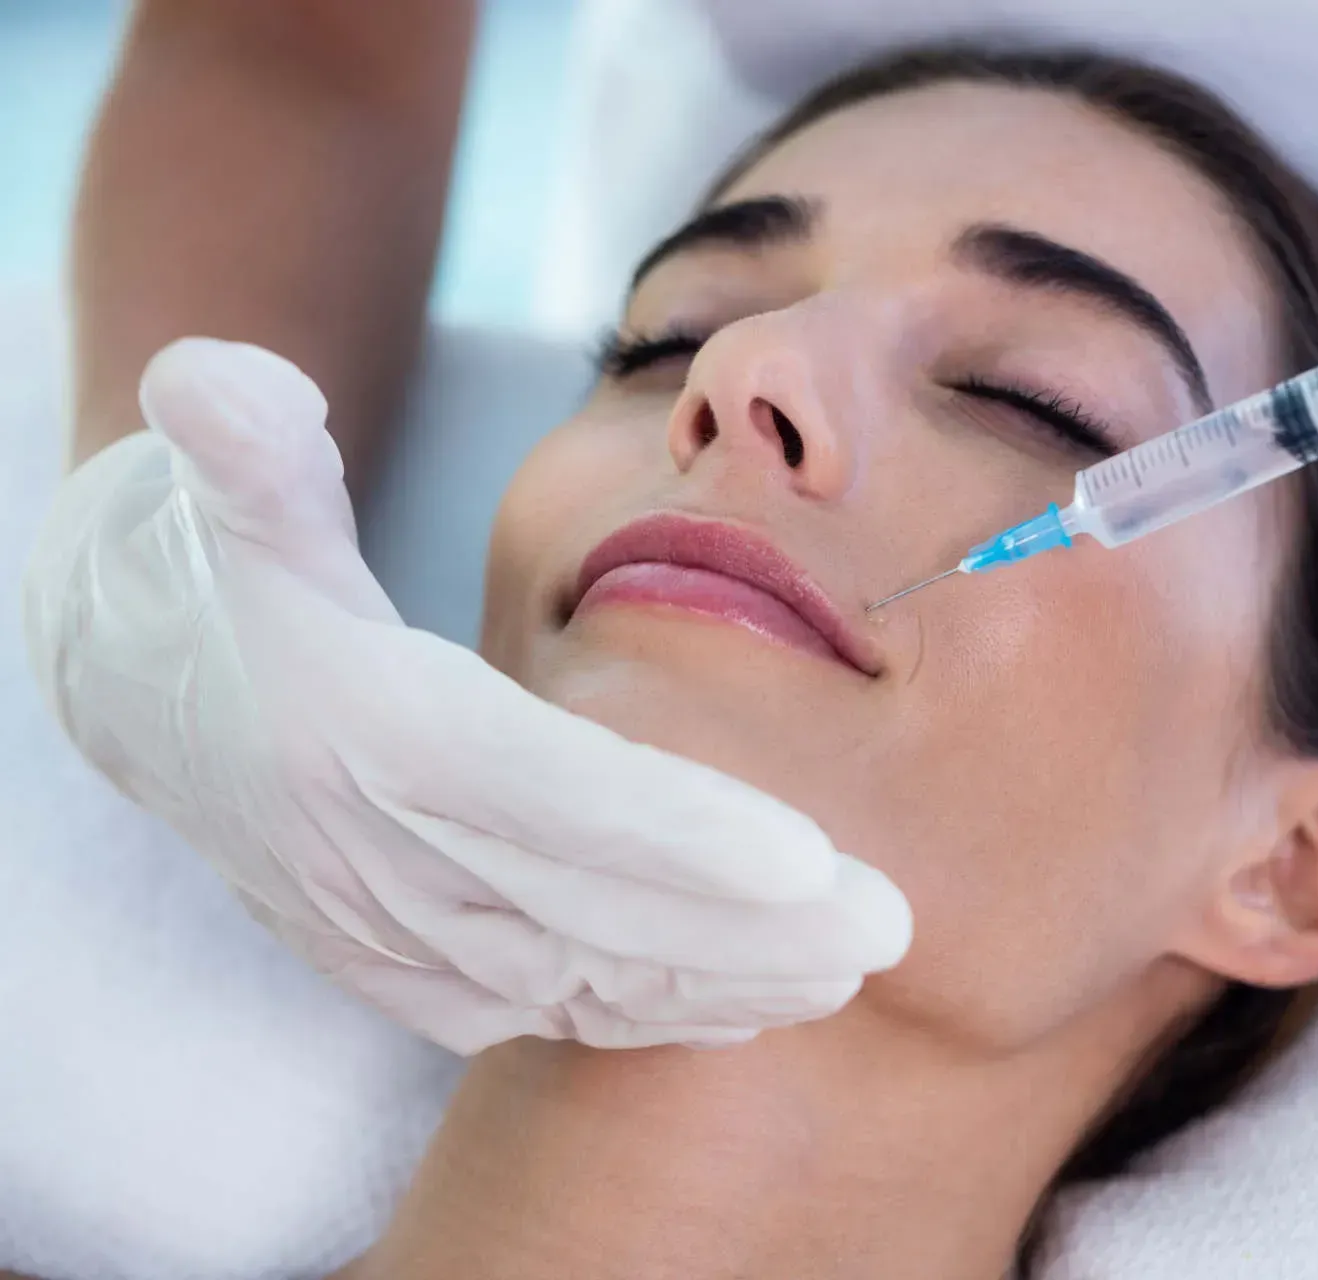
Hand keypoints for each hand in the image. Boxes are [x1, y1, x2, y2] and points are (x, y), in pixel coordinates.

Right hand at [22, 339, 911, 1052]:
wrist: (147, 700)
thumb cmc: (234, 580)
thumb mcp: (227, 498)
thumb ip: (242, 445)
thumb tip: (218, 383)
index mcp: (372, 731)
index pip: (549, 791)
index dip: (679, 832)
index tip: (808, 864)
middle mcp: (382, 855)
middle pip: (593, 909)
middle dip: (747, 932)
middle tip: (890, 929)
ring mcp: (390, 932)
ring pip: (582, 980)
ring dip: (722, 984)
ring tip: (850, 971)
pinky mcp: (400, 974)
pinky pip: (542, 1013)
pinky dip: (647, 1018)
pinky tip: (747, 1010)